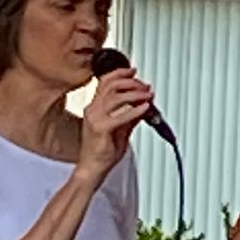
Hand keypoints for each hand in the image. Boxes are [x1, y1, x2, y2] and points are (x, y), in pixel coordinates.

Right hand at [77, 67, 152, 184]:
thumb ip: (132, 116)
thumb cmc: (103, 152)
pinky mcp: (100, 129)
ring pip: (115, 96)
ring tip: (147, 95)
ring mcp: (95, 119)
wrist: (92, 168)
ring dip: (135, 93)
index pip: (105, 82)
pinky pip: (119, 116)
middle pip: (111, 85)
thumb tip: (145, 105)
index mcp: (95, 107)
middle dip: (131, 82)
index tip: (133, 71)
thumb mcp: (121, 129)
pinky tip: (145, 108)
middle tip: (145, 86)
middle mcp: (93, 110)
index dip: (120, 73)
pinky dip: (134, 110)